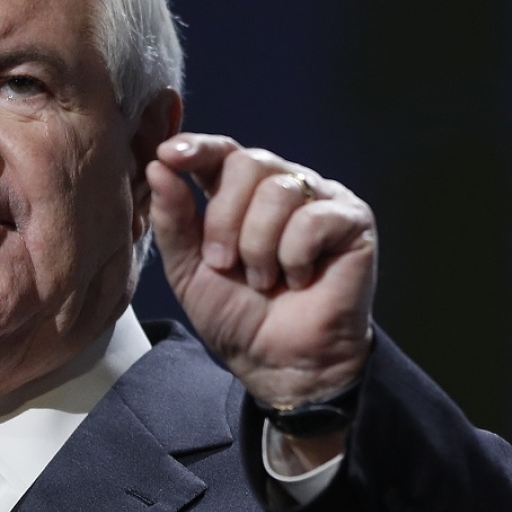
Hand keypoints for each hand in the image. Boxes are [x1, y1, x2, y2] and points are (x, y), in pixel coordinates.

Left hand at [147, 134, 375, 408]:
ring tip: (264, 280)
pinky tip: (300, 279)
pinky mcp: (353, 220)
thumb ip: (173, 219)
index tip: (170, 156)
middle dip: (225, 218)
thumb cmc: (240, 318)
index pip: (223, 150)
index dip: (199, 148)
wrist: (280, 363)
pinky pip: (313, 218)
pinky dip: (296, 255)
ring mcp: (320, 200)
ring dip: (260, 246)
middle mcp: (283, 187)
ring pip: (278, 190)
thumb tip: (159, 165)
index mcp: (242, 194)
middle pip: (248, 163)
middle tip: (224, 263)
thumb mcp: (189, 270)